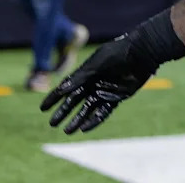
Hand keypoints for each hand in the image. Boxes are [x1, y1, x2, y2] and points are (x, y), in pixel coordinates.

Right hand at [40, 34, 154, 133]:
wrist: (142, 53)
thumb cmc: (117, 54)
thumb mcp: (96, 65)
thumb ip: (79, 78)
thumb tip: (60, 90)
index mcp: (86, 72)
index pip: (66, 87)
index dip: (54, 97)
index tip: (42, 108)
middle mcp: (94, 82)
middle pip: (75, 100)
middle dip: (63, 112)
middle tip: (53, 124)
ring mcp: (105, 90)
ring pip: (88, 108)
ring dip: (78, 120)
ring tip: (67, 131)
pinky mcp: (117, 97)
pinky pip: (104, 111)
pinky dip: (95, 120)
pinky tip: (85, 128)